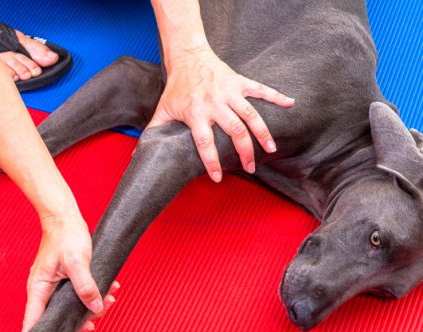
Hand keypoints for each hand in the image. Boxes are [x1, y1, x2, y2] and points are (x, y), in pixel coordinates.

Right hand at [22, 213, 116, 331]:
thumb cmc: (66, 236)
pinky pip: (79, 295)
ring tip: (110, 298)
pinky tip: (109, 289)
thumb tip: (95, 307)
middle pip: (57, 319)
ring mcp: (55, 288)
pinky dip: (94, 294)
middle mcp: (45, 292)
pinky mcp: (66, 282)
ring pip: (72, 308)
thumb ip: (85, 286)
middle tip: (97, 317)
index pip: (34, 323)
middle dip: (80, 321)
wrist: (66, 219)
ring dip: (92, 306)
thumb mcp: (77, 262)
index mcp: (39, 289)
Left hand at [147, 47, 293, 181]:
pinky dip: (276, 96)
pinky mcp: (239, 82)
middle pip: (234, 131)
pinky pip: (261, 89)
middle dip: (244, 152)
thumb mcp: (162, 110)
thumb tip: (137, 157)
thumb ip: (153, 133)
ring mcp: (229, 92)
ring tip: (272, 149)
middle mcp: (214, 103)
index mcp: (196, 113)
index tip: (219, 178)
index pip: (205, 142)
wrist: (188, 56)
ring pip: (251, 115)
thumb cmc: (176, 87)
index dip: (212, 162)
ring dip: (263, 132)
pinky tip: (291, 104)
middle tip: (251, 168)